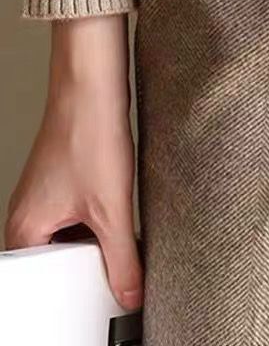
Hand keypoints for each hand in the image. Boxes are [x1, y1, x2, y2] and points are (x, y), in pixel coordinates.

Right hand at [4, 17, 142, 311]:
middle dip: (88, 264)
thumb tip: (130, 294)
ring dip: (95, 237)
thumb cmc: (88, 134)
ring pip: (70, 235)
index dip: (72, 292)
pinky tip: (118, 207)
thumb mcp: (112, 209)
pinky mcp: (63, 177)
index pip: (41, 284)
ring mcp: (44, 194)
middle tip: (114, 266)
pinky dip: (98, 216)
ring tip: (118, 230)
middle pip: (57, 260)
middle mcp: (27, 213)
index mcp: (24, 231)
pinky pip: (78, 212)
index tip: (97, 299)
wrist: (93, 82)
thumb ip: (122, 259)